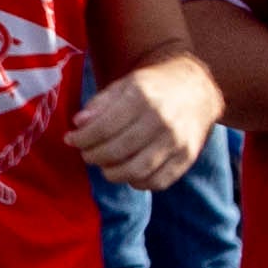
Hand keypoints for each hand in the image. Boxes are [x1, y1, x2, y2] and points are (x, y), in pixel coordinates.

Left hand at [67, 53, 224, 188]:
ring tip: (103, 165)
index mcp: (142, 97)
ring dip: (112, 173)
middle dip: (94, 156)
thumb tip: (78, 124)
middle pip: (118, 150)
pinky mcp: (188, 157)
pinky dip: (138, 183)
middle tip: (86, 154)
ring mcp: (177, 141)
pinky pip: (158, 181)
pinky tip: (127, 173)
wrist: (197, 89)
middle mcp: (161, 120)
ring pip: (137, 170)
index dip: (82, 138)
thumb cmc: (152, 87)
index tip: (70, 140)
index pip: (104, 127)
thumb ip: (100, 104)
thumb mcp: (124, 84)